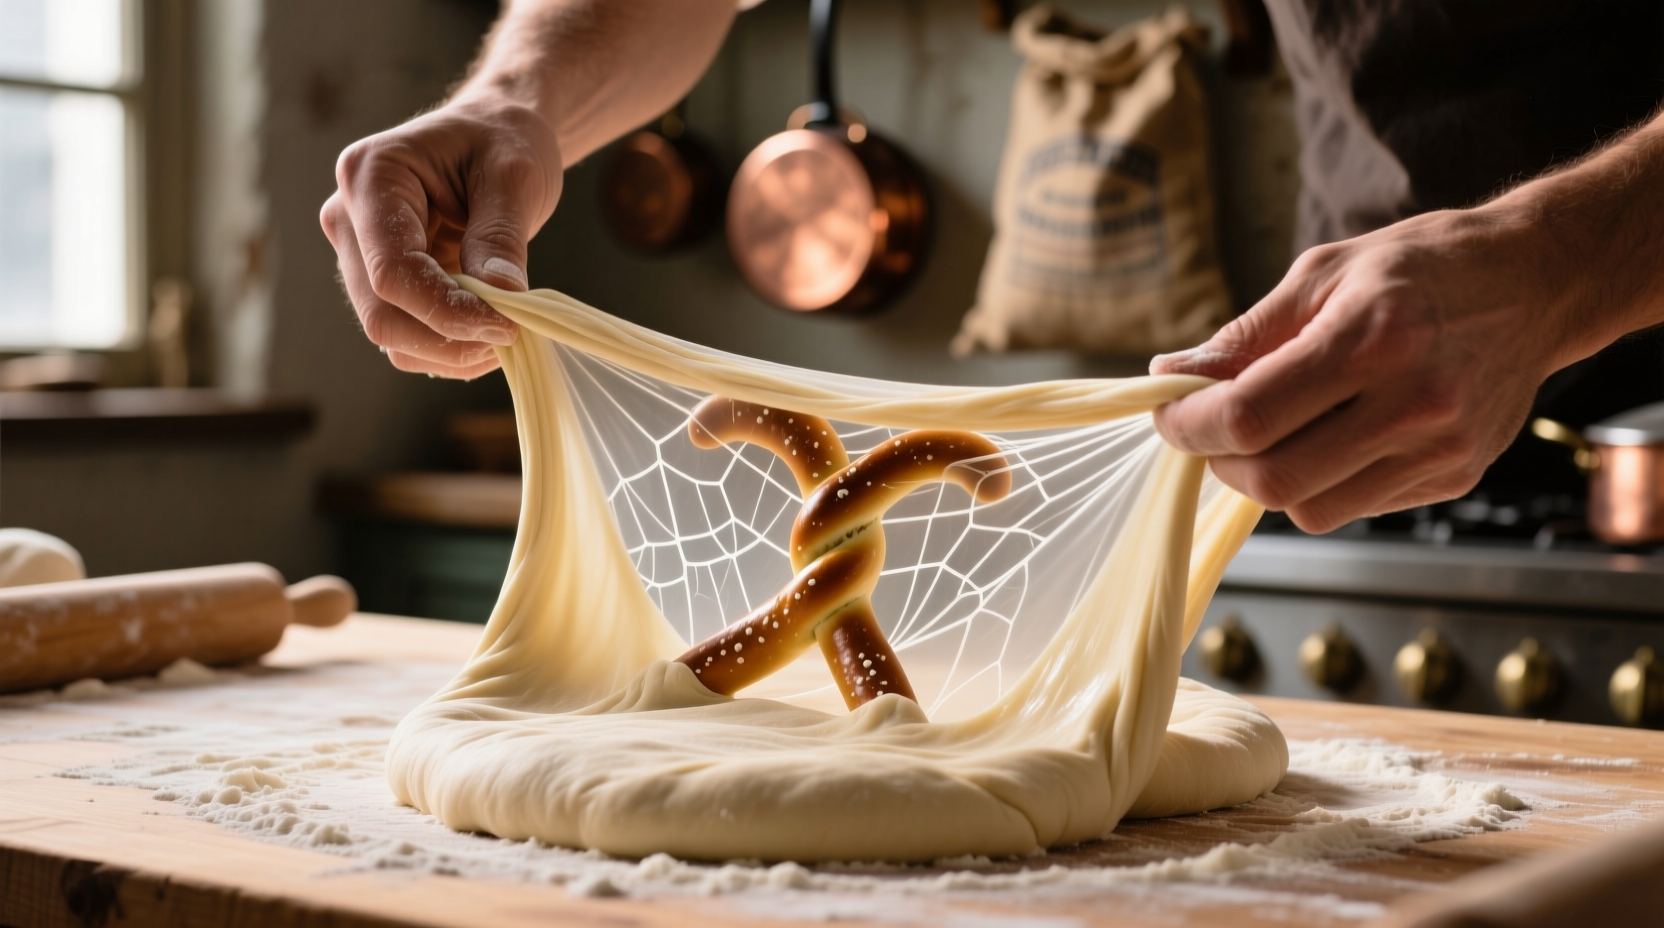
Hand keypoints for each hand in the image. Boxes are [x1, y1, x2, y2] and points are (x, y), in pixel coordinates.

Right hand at [320, 97, 561, 377]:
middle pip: (381, 312)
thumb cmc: (504, 142)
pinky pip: (404, 334)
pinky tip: (486, 333)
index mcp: (371, 176)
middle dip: (448, 338)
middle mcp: (348, 216)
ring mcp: (357, 252)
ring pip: (389, 334)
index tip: (507, 325)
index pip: (393, 270)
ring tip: (505, 335)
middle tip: (511, 336)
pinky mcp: (379, 279)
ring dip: (448, 351)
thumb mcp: (515, 177)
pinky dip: (446, 347)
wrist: (496, 136)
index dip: (447, 311)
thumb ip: (501, 238)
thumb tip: (499, 300)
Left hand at [1150, 209, 1571, 532]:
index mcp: (1372, 340)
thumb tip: (1171, 377)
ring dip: (1265, 479)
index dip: (1190, 425)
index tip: (1168, 414)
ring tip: (1265, 434)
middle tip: (1208, 429)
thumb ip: (1244, 336)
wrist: (1535, 283)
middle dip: (1219, 461)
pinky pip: (1354, 507)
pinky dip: (1318, 484)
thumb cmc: (1420, 268)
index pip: (1250, 415)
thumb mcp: (1322, 274)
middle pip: (1275, 478)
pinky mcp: (1455, 477)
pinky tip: (1325, 439)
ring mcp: (1441, 449)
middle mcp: (1414, 402)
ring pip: (1311, 509)